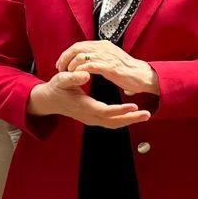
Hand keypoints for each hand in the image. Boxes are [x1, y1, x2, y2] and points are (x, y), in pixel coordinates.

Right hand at [27, 71, 150, 129]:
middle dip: (131, 119)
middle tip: (147, 114)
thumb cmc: (56, 88)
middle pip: (113, 122)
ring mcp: (91, 119)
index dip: (120, 110)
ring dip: (130, 120)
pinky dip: (123, 119)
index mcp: (84, 106)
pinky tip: (133, 114)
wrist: (50, 100)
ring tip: (145, 115)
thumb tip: (85, 74)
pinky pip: (111, 122)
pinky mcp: (94, 118)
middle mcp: (89, 116)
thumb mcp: (61, 80)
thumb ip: (72, 77)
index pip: (105, 111)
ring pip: (114, 124)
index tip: (134, 106)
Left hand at [57, 39, 156, 97]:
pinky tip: (77, 77)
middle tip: (59, 69)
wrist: (143, 76)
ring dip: (71, 66)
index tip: (61, 63)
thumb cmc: (128, 71)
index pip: (79, 45)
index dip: (67, 54)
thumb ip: (102, 58)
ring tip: (67, 74)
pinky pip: (88, 66)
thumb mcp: (113, 59)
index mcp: (103, 45)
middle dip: (65, 58)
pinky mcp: (108, 67)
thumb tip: (92, 62)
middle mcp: (103, 47)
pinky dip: (79, 71)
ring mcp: (106, 56)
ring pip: (80, 56)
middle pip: (76, 48)